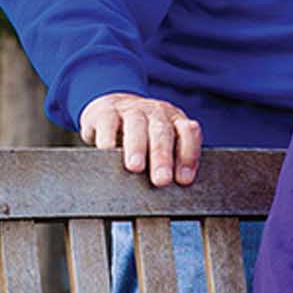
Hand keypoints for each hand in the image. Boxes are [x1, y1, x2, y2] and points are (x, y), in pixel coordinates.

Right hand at [79, 92, 201, 186]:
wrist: (110, 110)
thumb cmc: (142, 136)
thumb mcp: (161, 145)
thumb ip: (175, 160)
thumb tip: (182, 183)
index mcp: (174, 121)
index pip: (188, 133)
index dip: (188, 155)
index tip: (183, 180)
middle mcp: (155, 112)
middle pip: (162, 132)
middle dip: (162, 156)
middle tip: (162, 180)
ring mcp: (130, 109)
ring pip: (136, 125)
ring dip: (137, 147)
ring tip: (135, 167)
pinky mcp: (104, 112)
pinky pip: (107, 123)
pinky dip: (108, 138)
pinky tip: (107, 151)